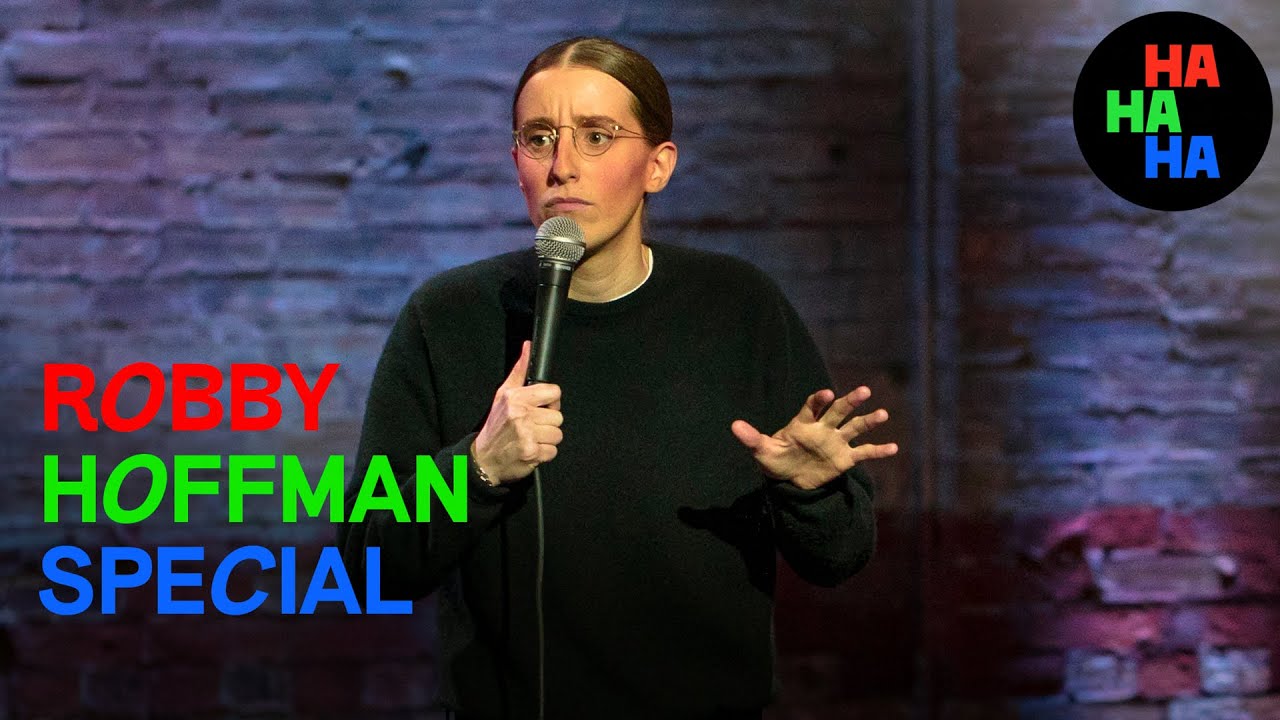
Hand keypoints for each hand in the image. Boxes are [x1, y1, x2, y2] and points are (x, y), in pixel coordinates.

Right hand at [472, 341, 563, 484]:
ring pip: (558, 434)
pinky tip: (531, 449)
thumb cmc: (495, 426)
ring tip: (532, 438)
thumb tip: (528, 347)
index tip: (542, 407)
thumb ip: (519, 371)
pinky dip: (544, 453)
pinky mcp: (532, 453)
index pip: (554, 392)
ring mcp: (527, 435)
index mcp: (516, 398)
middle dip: (548, 423)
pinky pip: (553, 451)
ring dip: (547, 439)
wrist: (483, 458)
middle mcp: (521, 415)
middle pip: (558, 416)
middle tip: (532, 426)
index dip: (551, 401)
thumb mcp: (503, 394)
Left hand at [731, 386, 897, 490]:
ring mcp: (836, 442)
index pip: (812, 407)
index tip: (826, 393)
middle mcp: (823, 429)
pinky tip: (894, 447)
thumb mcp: (761, 451)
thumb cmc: (775, 459)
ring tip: (882, 414)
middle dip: (850, 402)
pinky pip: (864, 453)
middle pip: (838, 412)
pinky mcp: (845, 459)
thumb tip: (733, 426)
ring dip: (868, 421)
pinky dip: (878, 450)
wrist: (789, 479)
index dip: (819, 400)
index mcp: (803, 423)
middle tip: (864, 391)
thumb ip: (751, 438)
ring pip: (854, 428)